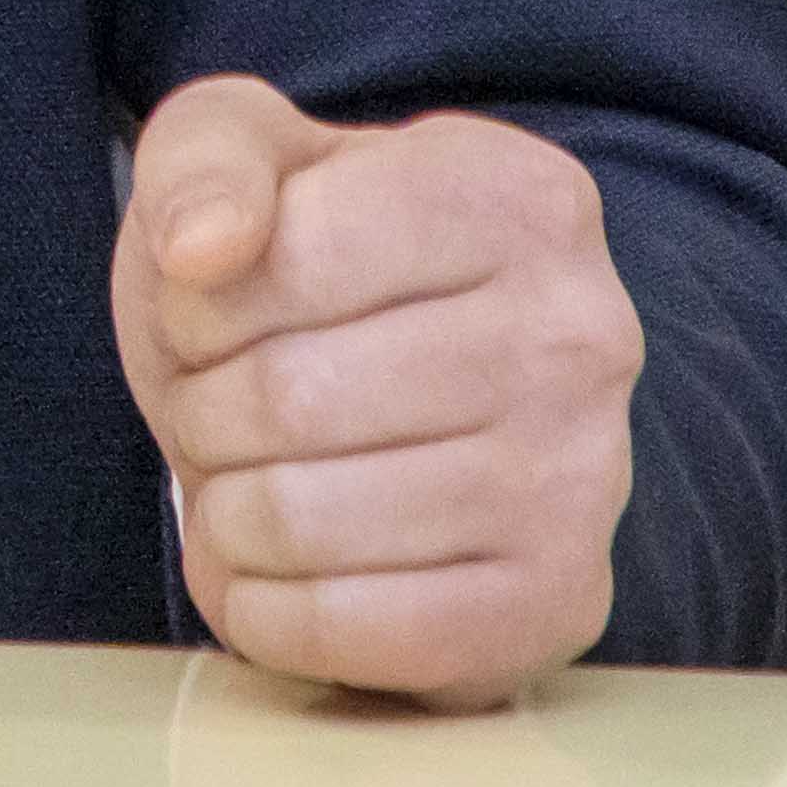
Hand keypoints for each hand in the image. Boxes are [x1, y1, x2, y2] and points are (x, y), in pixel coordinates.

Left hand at [111, 73, 638, 705]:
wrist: (404, 397)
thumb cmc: (311, 263)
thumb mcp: (245, 153)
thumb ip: (201, 164)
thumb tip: (200, 251)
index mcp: (519, 194)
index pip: (291, 257)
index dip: (198, 303)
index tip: (208, 312)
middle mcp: (585, 332)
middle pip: (291, 399)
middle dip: (204, 412)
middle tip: (215, 409)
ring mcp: (588, 478)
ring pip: (307, 521)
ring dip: (225, 511)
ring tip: (246, 479)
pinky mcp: (561, 604)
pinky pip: (359, 633)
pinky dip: (267, 614)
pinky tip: (269, 573)